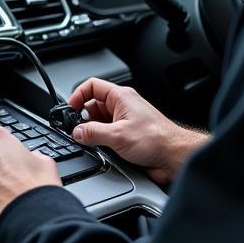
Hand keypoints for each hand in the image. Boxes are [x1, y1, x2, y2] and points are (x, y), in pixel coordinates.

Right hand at [69, 78, 208, 185]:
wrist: (174, 156)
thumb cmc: (156, 139)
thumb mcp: (118, 135)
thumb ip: (92, 133)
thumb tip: (76, 132)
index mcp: (121, 97)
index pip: (92, 86)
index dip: (78, 95)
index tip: (69, 109)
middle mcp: (122, 107)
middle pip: (93, 105)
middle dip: (82, 117)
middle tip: (75, 130)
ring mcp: (124, 121)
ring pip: (98, 121)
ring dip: (91, 131)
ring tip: (87, 141)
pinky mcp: (126, 136)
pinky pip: (106, 134)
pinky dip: (98, 140)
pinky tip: (98, 148)